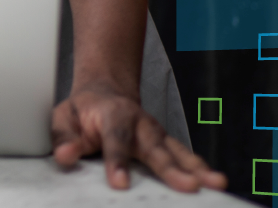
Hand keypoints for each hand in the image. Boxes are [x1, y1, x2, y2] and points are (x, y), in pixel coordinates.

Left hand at [51, 83, 225, 192]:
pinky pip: (185, 157)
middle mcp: (141, 124)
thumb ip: (64, 137)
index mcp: (113, 115)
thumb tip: (66, 155)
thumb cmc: (85, 109)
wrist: (105, 91)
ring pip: (177, 151)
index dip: (117, 161)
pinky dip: (200, 169)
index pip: (116, 140)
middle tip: (188, 186)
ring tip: (213, 184)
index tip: (119, 183)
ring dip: (196, 168)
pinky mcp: (166, 143)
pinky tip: (213, 183)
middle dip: (172, 169)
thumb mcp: (64, 117)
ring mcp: (157, 133)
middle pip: (156, 148)